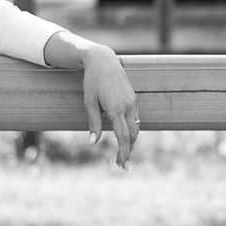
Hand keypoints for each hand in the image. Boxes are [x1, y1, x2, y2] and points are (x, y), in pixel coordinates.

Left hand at [79, 45, 139, 164]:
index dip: (124, 151)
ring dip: (131, 141)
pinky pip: (135, 118)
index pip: (123, 136)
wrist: (103, 60)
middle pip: (133, 134)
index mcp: (116, 108)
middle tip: (120, 164)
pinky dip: (132, 130)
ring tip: (123, 152)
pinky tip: (126, 136)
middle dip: (128, 150)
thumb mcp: (89, 102)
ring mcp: (133, 102)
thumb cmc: (92, 81)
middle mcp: (128, 106)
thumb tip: (93, 142)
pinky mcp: (133, 98)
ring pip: (136, 127)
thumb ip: (93, 123)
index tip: (123, 164)